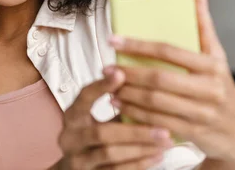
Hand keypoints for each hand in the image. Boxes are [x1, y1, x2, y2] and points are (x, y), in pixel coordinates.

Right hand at [53, 67, 172, 169]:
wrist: (77, 168)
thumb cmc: (95, 136)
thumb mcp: (100, 116)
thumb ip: (117, 102)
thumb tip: (146, 80)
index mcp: (73, 116)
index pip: (84, 97)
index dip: (101, 86)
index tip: (121, 74)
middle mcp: (70, 138)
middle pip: (101, 132)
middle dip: (135, 131)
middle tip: (163, 128)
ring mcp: (77, 160)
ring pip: (110, 154)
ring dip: (141, 148)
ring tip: (165, 142)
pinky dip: (138, 164)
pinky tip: (156, 156)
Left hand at [107, 0, 234, 168]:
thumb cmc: (221, 87)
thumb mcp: (217, 55)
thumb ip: (203, 25)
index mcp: (211, 65)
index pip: (169, 50)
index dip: (138, 44)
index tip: (114, 39)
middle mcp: (208, 88)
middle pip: (159, 78)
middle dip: (129, 73)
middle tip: (107, 68)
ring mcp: (201, 113)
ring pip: (155, 102)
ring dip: (128, 95)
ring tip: (109, 87)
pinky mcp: (193, 132)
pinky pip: (158, 123)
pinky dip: (135, 115)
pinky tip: (121, 106)